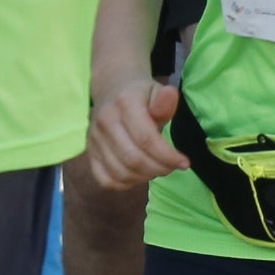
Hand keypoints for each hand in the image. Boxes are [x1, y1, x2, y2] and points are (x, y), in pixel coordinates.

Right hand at [82, 76, 187, 191]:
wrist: (111, 90)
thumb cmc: (140, 95)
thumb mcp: (156, 92)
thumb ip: (164, 101)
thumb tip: (171, 94)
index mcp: (124, 104)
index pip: (146, 139)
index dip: (168, 156)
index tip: (184, 163)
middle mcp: (105, 122)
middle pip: (134, 159)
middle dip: (159, 169)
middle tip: (171, 167)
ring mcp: (93, 139)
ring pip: (121, 172)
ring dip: (144, 177)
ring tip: (157, 168)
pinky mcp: (89, 153)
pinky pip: (105, 179)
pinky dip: (125, 184)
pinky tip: (138, 175)